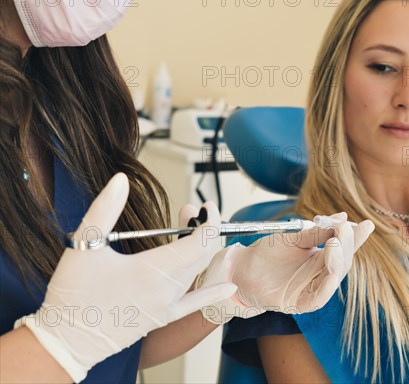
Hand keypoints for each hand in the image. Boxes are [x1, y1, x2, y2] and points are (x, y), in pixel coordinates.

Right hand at [15, 174, 235, 381]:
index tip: (206, 205)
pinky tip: (229, 287)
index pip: (200, 242)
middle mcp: (168, 290)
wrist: (66, 341)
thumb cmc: (73, 294)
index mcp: (154, 270)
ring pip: (198, 273)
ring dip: (199, 250)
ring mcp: (168, 307)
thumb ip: (105, 208)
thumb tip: (120, 180)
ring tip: (188, 229)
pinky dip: (213, 291)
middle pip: (202, 255)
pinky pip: (196, 303)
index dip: (210, 221)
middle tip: (189, 212)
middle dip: (203, 230)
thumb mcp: (84, 245)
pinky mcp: (162, 319)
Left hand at [198, 204, 373, 323]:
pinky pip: (319, 298)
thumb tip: (342, 218)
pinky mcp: (299, 303)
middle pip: (343, 262)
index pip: (343, 247)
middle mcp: (319, 274)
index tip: (367, 224)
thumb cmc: (266, 253)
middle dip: (346, 245)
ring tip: (335, 242)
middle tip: (344, 229)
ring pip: (334, 278)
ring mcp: (311, 289)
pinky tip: (331, 271)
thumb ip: (316, 232)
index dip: (356, 238)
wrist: (242, 267)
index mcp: (320, 258)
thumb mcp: (293, 238)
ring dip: (338, 260)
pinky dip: (327, 286)